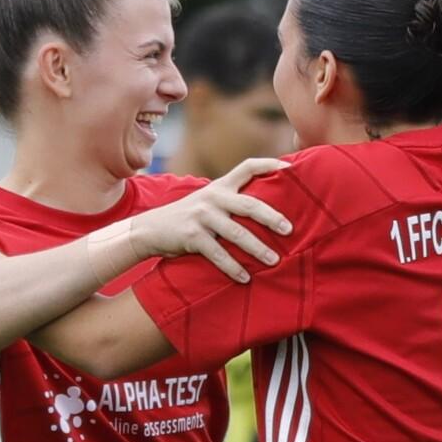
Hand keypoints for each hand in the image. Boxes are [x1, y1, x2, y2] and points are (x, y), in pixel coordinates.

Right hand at [130, 158, 291, 281]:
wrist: (150, 229)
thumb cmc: (187, 218)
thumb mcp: (207, 202)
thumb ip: (231, 202)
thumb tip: (268, 214)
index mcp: (220, 186)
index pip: (247, 166)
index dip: (270, 164)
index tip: (290, 167)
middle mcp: (213, 197)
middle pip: (250, 204)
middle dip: (272, 218)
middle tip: (289, 230)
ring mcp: (202, 216)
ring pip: (237, 233)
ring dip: (258, 249)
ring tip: (274, 261)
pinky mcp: (192, 236)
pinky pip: (218, 254)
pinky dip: (233, 267)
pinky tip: (245, 278)